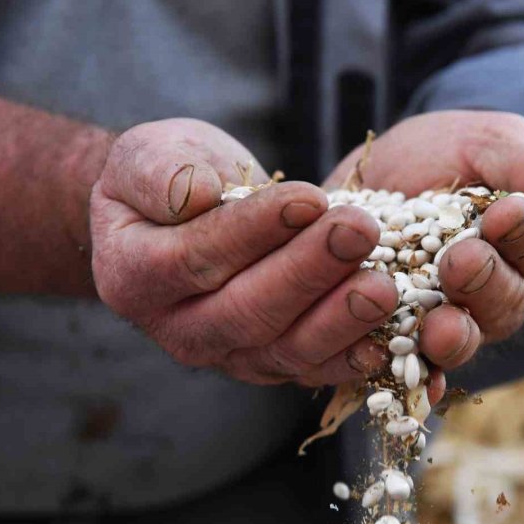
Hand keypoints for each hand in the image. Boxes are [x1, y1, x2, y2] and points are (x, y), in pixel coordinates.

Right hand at [90, 118, 402, 386]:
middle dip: (309, 271)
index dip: (253, 231)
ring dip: (339, 319)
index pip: (195, 258)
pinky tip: (388, 338)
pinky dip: (351, 358)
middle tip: (360, 232)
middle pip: (247, 311)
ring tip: (383, 285)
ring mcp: (229, 356)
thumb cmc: (170, 179)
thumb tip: (198, 193)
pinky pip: (313, 368)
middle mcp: (179, 330)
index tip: (308, 199)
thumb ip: (160, 172)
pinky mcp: (273, 364)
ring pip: (286, 349)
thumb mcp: (147, 156)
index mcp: (134, 277)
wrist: (187, 218)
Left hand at [325, 111, 523, 368]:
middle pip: (506, 304)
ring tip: (439, 326)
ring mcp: (449, 320)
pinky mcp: (400, 338)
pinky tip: (417, 388)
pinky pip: (414, 369)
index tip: (506, 212)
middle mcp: (495, 293)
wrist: (373, 174)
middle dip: (487, 283)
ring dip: (456, 337)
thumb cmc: (442, 153)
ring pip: (465, 339)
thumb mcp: (484, 144)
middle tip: (463, 260)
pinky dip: (418, 380)